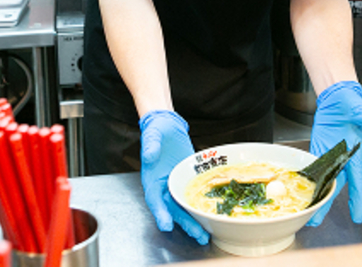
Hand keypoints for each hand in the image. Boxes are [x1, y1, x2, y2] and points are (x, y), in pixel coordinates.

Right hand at [139, 110, 209, 244]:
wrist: (168, 127)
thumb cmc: (157, 130)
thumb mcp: (153, 134)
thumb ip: (151, 146)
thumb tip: (150, 156)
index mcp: (152, 179)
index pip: (154, 199)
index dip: (160, 213)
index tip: (166, 225)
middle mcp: (164, 187)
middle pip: (173, 209)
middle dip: (185, 223)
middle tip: (198, 234)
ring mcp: (176, 186)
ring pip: (184, 207)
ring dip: (194, 221)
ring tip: (206, 234)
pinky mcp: (188, 182)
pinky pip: (194, 197)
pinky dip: (201, 208)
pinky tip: (212, 216)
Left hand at [305, 81, 361, 226]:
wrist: (338, 98)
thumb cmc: (351, 104)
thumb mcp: (360, 109)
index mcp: (355, 155)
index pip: (357, 183)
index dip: (357, 201)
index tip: (357, 218)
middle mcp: (342, 159)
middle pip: (334, 188)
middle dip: (326, 206)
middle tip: (316, 222)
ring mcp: (329, 156)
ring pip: (322, 182)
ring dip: (315, 197)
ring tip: (308, 214)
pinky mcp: (318, 149)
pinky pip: (313, 168)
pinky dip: (307, 180)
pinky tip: (301, 191)